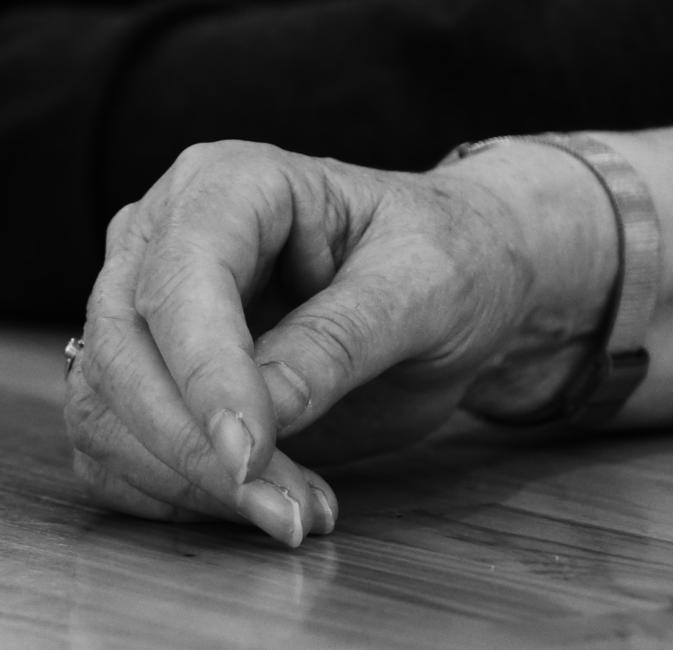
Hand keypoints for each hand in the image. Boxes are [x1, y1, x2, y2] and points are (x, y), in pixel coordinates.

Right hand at [63, 139, 615, 545]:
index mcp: (233, 184)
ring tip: (299, 511)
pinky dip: (179, 496)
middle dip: (196, 448)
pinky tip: (263, 504)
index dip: (206, 373)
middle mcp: (172, 237)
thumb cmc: (448, 257)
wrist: (456, 281)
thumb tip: (258, 416)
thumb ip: (340, 341)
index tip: (252, 455)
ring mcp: (154, 309)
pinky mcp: (160, 375)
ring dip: (192, 484)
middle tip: (291, 512)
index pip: (183, 277)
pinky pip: (121, 449)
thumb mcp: (422, 287)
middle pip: (123, 349)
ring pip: (107, 410)